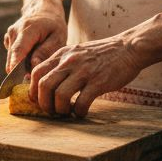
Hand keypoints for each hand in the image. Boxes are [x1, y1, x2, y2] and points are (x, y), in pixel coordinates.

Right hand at [3, 8, 66, 72]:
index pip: (19, 49)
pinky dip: (20, 60)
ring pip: (12, 59)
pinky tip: (32, 55)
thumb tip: (33, 65)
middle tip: (35, 80)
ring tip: (37, 63)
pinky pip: (12, 56)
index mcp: (28, 29)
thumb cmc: (54, 24)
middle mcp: (14, 31)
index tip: (12, 76)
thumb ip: (45, 51)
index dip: (15, 64)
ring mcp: (9, 35)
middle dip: (22, 72)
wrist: (44, 9)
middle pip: (13, 58)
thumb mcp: (58, 37)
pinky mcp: (8, 39)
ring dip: (22, 66)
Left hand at [28, 33, 143, 116]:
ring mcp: (84, 71)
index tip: (38, 100)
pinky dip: (79, 112)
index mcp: (62, 54)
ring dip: (60, 109)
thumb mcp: (76, 52)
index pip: (36, 72)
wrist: (128, 47)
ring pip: (60, 95)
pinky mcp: (98, 82)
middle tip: (52, 111)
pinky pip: (82, 102)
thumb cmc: (102, 54)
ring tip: (67, 113)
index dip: (33, 90)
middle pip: (44, 85)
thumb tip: (46, 82)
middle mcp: (69, 61)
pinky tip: (82, 112)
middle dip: (44, 103)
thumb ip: (62, 64)